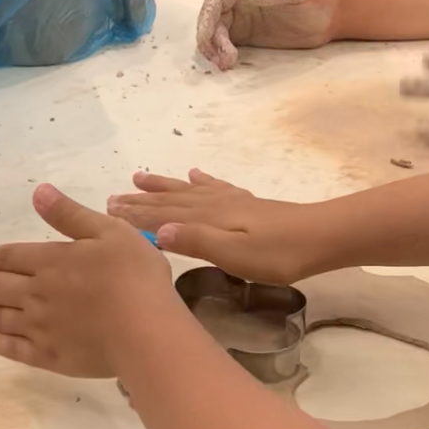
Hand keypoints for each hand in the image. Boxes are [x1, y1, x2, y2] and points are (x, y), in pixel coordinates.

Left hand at [0, 184, 178, 376]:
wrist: (145, 333)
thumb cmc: (135, 277)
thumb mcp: (110, 232)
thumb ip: (71, 215)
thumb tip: (38, 191)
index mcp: (51, 261)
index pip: (7, 257)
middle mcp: (36, 293)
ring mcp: (40, 327)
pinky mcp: (49, 356)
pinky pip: (12, 348)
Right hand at [107, 170, 319, 283]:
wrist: (321, 237)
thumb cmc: (278, 254)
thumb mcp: (234, 255)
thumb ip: (196, 241)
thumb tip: (155, 231)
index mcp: (208, 219)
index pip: (162, 216)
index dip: (134, 215)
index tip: (106, 211)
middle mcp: (214, 204)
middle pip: (170, 200)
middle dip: (140, 199)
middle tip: (111, 197)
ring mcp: (232, 201)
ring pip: (187, 191)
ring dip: (162, 186)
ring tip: (139, 177)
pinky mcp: (247, 204)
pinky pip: (215, 186)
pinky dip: (200, 180)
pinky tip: (194, 173)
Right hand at [196, 0, 336, 69]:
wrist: (327, 16)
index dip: (209, 14)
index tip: (209, 34)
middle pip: (212, 16)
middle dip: (208, 36)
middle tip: (216, 56)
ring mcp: (240, 18)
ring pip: (216, 31)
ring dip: (213, 48)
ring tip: (224, 64)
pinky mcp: (245, 35)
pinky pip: (225, 43)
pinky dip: (221, 53)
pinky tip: (226, 64)